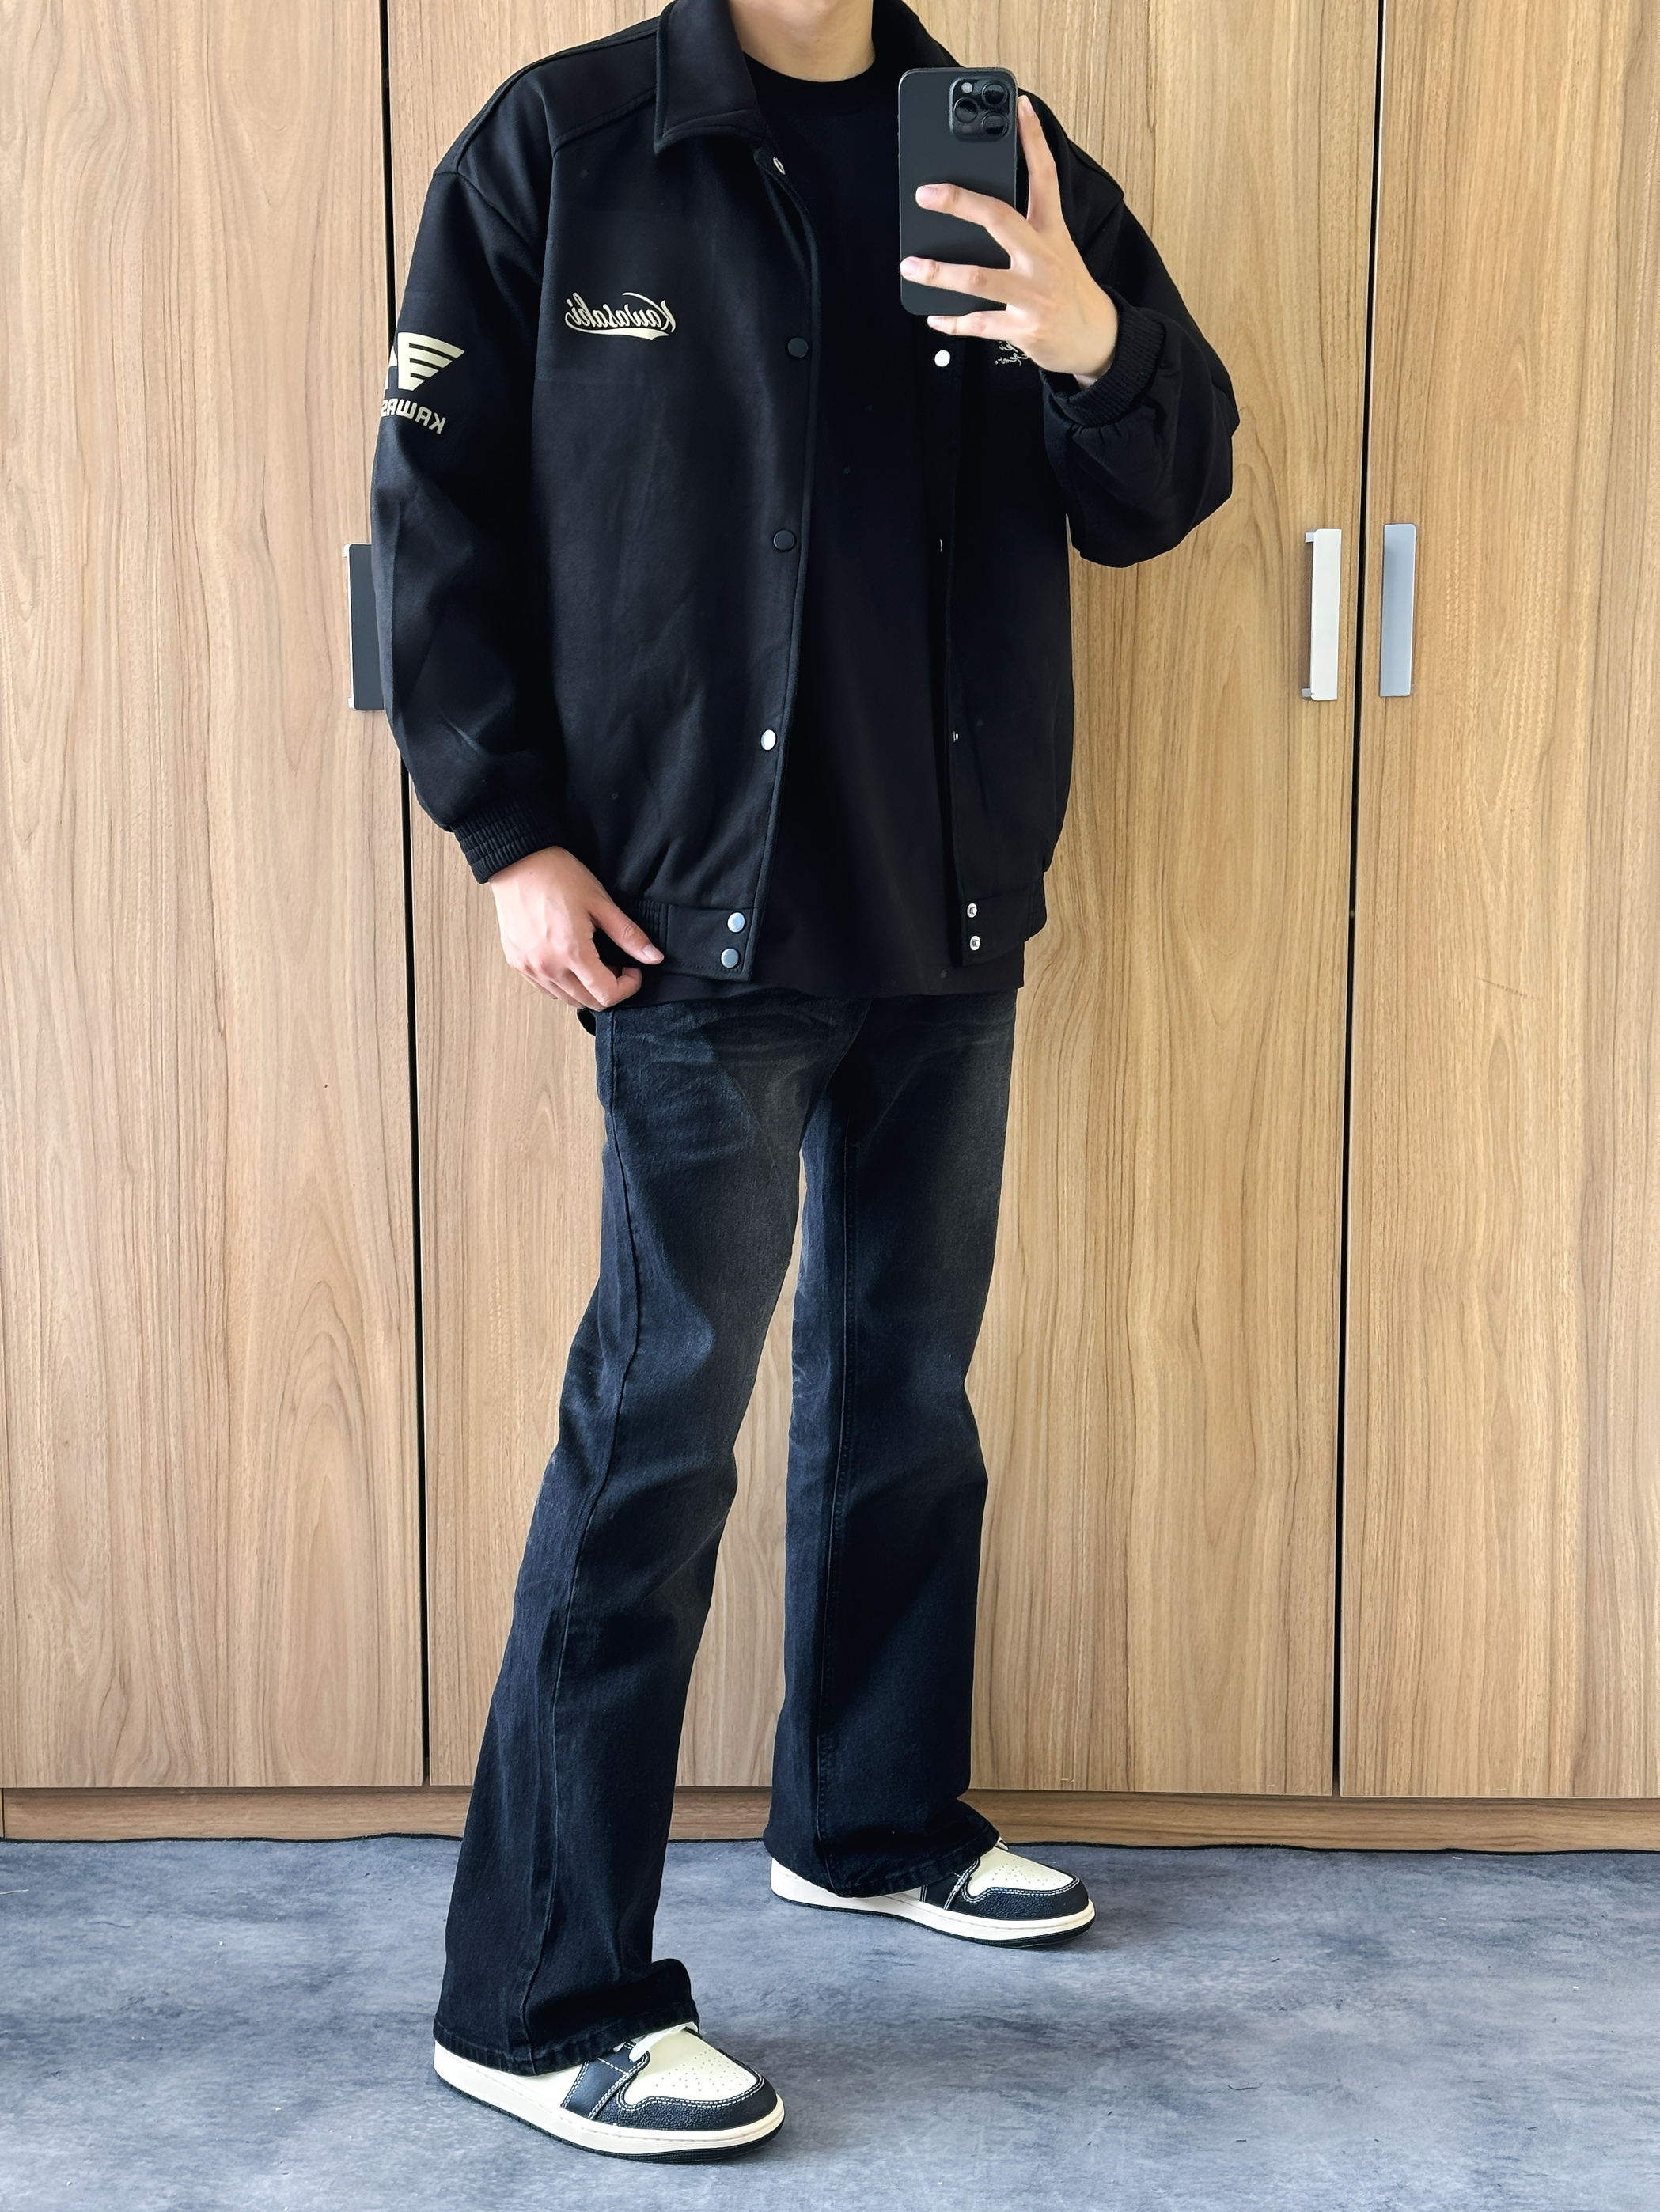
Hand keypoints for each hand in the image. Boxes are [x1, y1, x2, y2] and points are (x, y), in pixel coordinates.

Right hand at [487, 844, 663, 1011]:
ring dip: (587, 988)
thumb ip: (628, 935)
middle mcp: (548, 966)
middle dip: (609, 988)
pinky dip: (564, 984)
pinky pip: (546, 989)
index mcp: (572, 952)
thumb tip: (653, 957)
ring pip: (567, 999)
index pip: (607, 995)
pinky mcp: (517, 963)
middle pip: (589, 1003)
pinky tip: (569, 960)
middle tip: (615, 963)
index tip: (632, 970)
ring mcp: (530, 967)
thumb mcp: (600, 903)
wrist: (517, 862)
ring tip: (592, 960)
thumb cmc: (556, 876)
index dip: (628, 987)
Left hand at [900, 93, 1119, 386]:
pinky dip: (953, 321)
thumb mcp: (1057, 249)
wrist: (1096, 338)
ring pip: (979, 277)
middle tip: (925, 193)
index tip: (1020, 105)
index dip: (1034, 139)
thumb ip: (1025, 227)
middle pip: (999, 219)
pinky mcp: (1024, 328)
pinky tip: (934, 316)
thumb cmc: (1067, 288)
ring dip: (939, 272)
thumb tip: (975, 209)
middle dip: (959, 202)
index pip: (1044, 177)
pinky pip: (979, 323)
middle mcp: (1043, 259)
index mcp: (1052, 232)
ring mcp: (1033, 295)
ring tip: (910, 265)